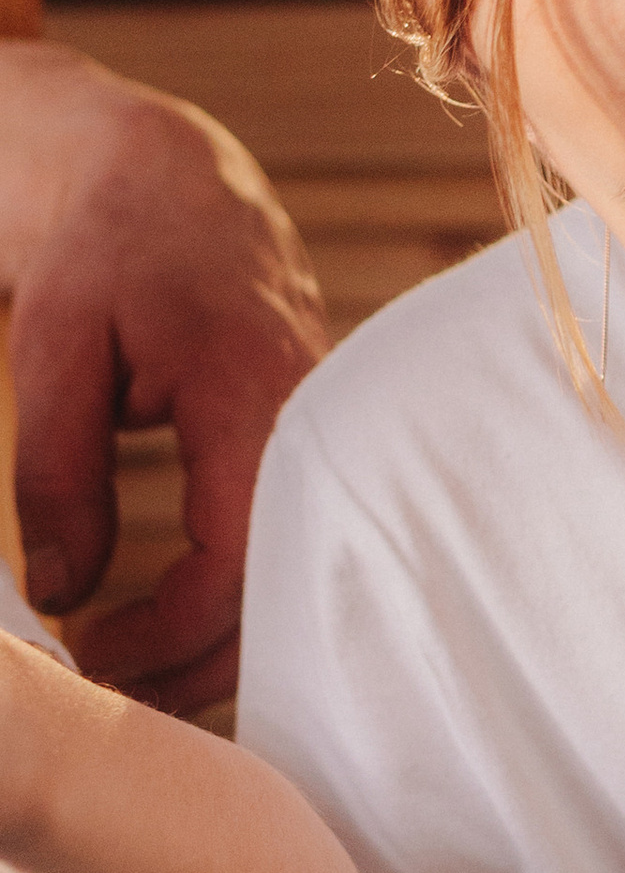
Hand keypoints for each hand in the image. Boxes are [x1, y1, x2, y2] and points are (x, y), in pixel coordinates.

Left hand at [0, 48, 327, 708]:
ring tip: (134, 662)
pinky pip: (292, 537)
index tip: (88, 653)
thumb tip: (62, 592)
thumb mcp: (54, 348)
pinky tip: (175, 611)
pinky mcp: (311, 443)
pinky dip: (239, 592)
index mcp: (252, 394)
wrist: (171, 183)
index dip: (164, 633)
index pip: (235, 561)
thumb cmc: (110, 252)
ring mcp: (322, 434)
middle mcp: (310, 421)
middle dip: (199, 662)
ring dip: (220, 635)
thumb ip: (58, 472)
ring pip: (296, 573)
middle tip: (109, 689)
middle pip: (284, 590)